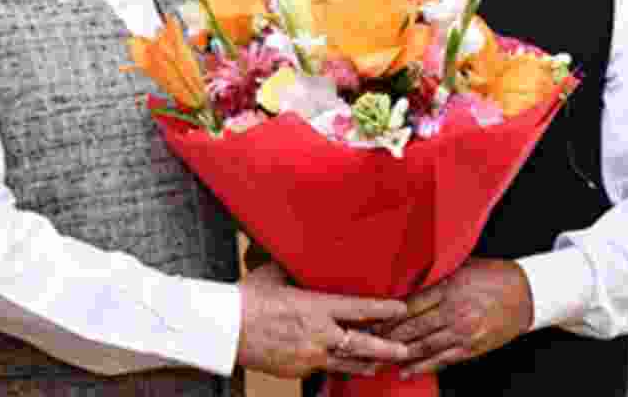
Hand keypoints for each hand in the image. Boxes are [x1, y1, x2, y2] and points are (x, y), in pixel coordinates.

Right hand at [237, 262, 411, 378]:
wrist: (223, 329)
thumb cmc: (247, 299)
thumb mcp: (275, 275)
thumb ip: (295, 270)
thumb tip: (301, 255)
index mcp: (316, 307)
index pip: (360, 309)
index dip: (383, 310)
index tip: (400, 308)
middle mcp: (318, 335)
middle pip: (363, 345)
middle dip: (387, 349)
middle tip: (404, 351)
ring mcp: (308, 357)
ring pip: (347, 363)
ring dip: (366, 363)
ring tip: (380, 365)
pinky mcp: (297, 371)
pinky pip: (321, 368)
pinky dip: (332, 364)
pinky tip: (339, 364)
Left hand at [379, 258, 533, 375]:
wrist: (527, 294)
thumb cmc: (493, 276)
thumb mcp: (462, 267)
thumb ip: (435, 278)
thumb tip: (407, 284)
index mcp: (449, 286)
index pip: (409, 304)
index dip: (387, 314)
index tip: (370, 319)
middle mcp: (455, 310)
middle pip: (412, 327)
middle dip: (386, 336)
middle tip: (366, 341)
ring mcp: (463, 331)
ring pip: (423, 346)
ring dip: (399, 353)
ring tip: (379, 358)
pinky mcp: (472, 347)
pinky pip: (442, 360)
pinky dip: (422, 367)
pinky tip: (406, 370)